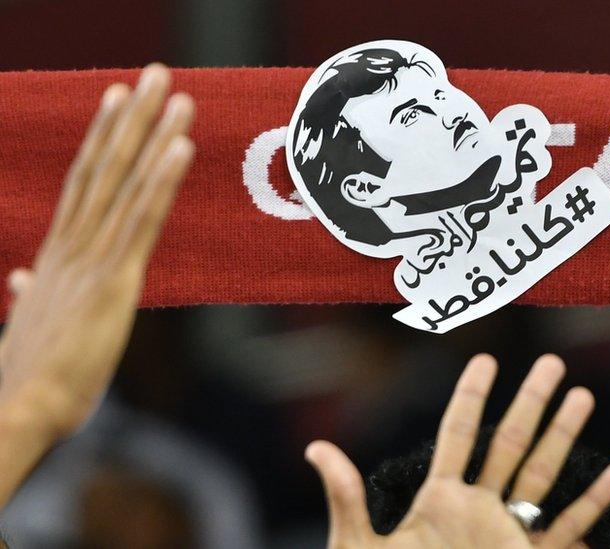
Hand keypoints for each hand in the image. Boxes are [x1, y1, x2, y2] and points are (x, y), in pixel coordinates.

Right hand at [0, 65, 193, 442]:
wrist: (20, 409)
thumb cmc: (31, 375)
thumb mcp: (30, 324)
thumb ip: (28, 293)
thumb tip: (18, 279)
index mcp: (56, 255)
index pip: (83, 183)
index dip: (101, 139)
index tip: (115, 99)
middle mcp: (73, 245)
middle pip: (104, 167)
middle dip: (130, 117)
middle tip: (153, 73)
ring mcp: (93, 259)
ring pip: (125, 183)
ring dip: (151, 135)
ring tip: (173, 94)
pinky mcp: (116, 280)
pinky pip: (142, 219)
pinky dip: (162, 181)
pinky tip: (180, 147)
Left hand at [306, 354, 609, 547]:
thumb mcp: (359, 547)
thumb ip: (346, 498)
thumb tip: (316, 447)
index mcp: (440, 499)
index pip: (459, 434)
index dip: (472, 396)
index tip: (487, 360)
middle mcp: (479, 509)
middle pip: (510, 442)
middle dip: (531, 401)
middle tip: (553, 363)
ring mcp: (507, 535)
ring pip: (542, 474)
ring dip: (563, 436)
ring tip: (583, 397)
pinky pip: (566, 530)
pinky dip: (591, 503)